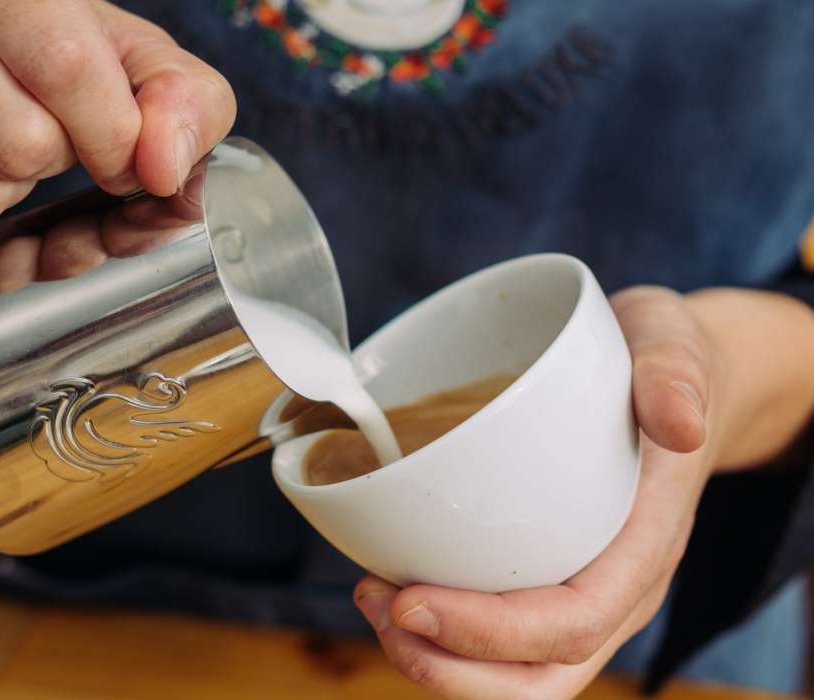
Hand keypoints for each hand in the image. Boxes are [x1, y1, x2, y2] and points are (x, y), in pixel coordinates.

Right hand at [0, 0, 234, 253]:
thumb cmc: (59, 50)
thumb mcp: (141, 61)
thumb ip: (184, 103)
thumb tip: (161, 167)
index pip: (62, 66)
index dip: (112, 137)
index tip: (123, 157)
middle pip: (17, 144)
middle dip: (58, 163)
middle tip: (50, 138)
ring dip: (10, 199)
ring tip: (4, 155)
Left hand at [354, 286, 722, 698]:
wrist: (673, 382)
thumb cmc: (663, 365)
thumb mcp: (671, 345)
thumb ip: (675, 376)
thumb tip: (681, 424)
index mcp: (645, 544)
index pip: (572, 623)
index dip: (488, 632)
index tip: (408, 601)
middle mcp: (617, 588)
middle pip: (540, 679)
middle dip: (450, 669)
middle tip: (377, 606)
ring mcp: (584, 591)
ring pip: (517, 677)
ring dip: (437, 661)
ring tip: (371, 599)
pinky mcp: (550, 578)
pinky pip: (500, 641)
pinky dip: (440, 635)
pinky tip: (389, 583)